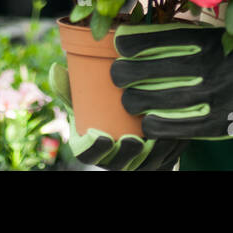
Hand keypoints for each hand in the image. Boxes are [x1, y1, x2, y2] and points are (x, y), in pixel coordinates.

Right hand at [48, 63, 185, 169]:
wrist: (134, 120)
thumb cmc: (105, 108)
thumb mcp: (86, 99)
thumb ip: (70, 85)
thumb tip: (55, 67)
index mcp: (92, 146)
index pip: (87, 154)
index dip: (94, 150)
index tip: (102, 136)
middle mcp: (114, 160)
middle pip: (118, 165)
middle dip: (126, 155)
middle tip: (133, 140)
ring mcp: (138, 163)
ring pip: (145, 165)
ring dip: (152, 156)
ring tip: (157, 138)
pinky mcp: (161, 161)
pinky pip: (167, 160)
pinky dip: (172, 151)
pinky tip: (177, 137)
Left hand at [109, 23, 232, 141]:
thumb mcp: (227, 36)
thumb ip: (194, 36)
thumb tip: (154, 34)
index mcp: (206, 40)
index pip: (154, 39)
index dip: (129, 43)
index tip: (119, 44)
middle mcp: (204, 66)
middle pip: (144, 71)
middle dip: (122, 74)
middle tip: (118, 76)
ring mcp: (210, 96)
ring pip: (153, 100)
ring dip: (133, 101)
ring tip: (129, 100)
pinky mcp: (218, 122)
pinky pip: (174, 126)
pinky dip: (154, 125)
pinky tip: (148, 122)